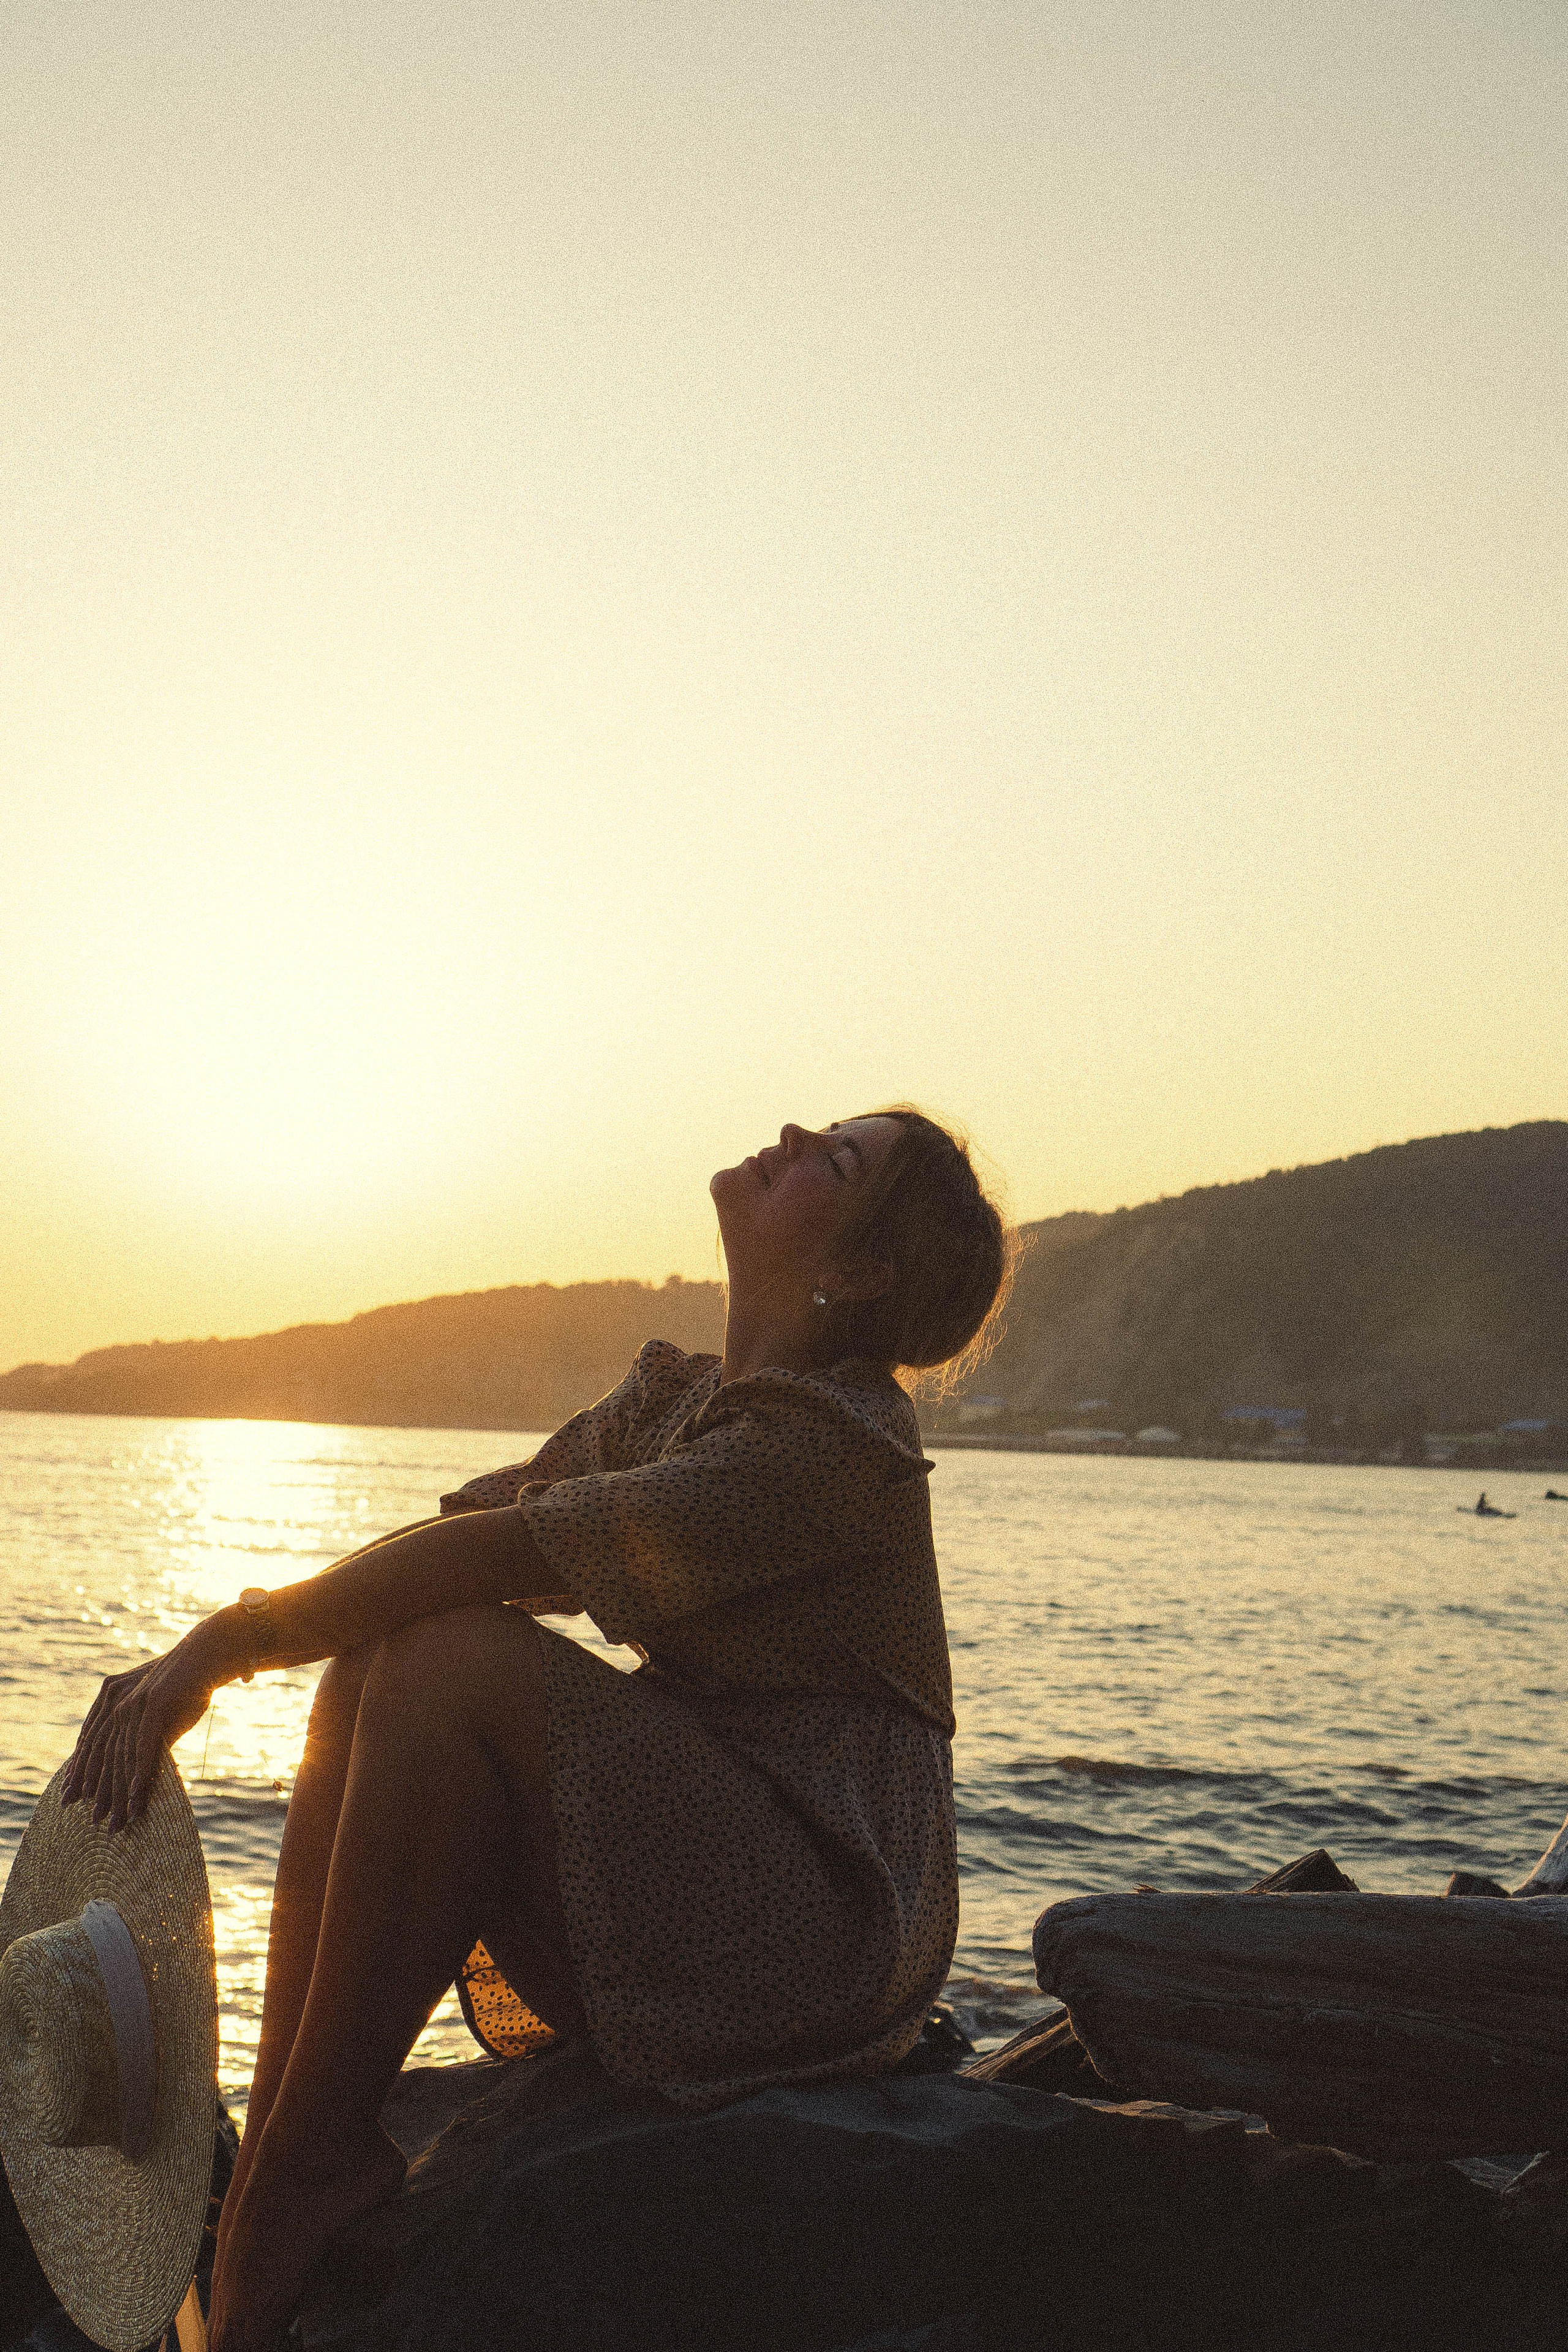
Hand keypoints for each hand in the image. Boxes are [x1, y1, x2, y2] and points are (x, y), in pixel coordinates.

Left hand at [63, 1620, 233, 1829]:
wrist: (208, 1656)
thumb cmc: (185, 1687)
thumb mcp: (156, 1713)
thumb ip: (140, 1736)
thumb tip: (133, 1768)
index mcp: (109, 1699)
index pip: (89, 1743)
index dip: (79, 1772)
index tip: (70, 1798)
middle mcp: (115, 1700)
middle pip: (102, 1754)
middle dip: (97, 1790)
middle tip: (95, 1821)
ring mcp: (133, 1701)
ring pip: (121, 1755)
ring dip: (120, 1791)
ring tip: (120, 1819)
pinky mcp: (153, 1704)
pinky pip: (142, 1745)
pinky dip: (139, 1772)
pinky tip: (135, 1795)